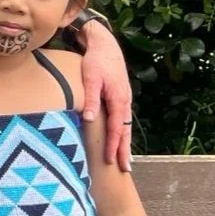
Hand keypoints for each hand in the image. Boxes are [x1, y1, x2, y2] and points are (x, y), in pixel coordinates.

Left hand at [79, 23, 133, 170]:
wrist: (105, 45)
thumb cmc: (96, 61)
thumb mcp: (90, 78)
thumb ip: (91, 99)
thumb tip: (89, 120)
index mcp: (118, 99)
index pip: (116, 129)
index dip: (114, 146)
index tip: (111, 161)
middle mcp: (124, 102)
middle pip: (125, 131)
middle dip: (124, 150)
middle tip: (125, 169)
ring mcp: (124, 100)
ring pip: (126, 126)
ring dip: (125, 143)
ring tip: (125, 160)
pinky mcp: (120, 97)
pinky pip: (123, 119)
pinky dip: (122, 132)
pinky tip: (119, 139)